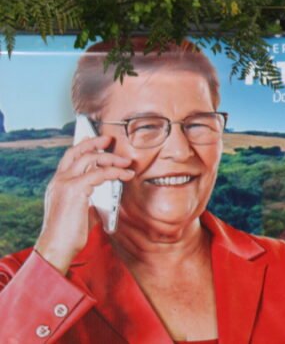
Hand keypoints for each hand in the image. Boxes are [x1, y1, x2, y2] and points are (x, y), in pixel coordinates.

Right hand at [34, 134, 135, 273]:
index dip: (83, 146)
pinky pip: (100, 173)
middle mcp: (59, 181)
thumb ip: (89, 197)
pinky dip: (115, 172)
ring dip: (111, 158)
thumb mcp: (79, 210)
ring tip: (126, 162)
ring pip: (90, 159)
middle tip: (110, 140)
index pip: (69, 157)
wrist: (56, 247)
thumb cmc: (68, 234)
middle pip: (78, 152)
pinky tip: (125, 175)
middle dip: (96, 143)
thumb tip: (106, 192)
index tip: (94, 139)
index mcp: (57, 184)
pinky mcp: (75, 190)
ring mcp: (65, 184)